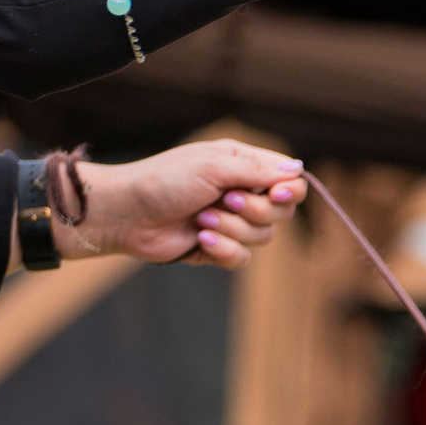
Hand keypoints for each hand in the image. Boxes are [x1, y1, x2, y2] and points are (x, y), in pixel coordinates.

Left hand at [59, 139, 306, 269]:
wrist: (127, 213)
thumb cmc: (163, 180)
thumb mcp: (213, 166)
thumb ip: (258, 171)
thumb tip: (298, 171)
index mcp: (242, 165)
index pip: (288, 179)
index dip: (290, 190)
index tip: (277, 194)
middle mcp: (241, 192)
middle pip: (282, 211)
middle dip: (254, 210)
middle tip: (224, 200)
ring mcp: (232, 222)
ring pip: (263, 237)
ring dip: (232, 229)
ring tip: (201, 219)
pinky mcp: (220, 248)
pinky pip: (244, 258)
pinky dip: (223, 250)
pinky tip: (200, 239)